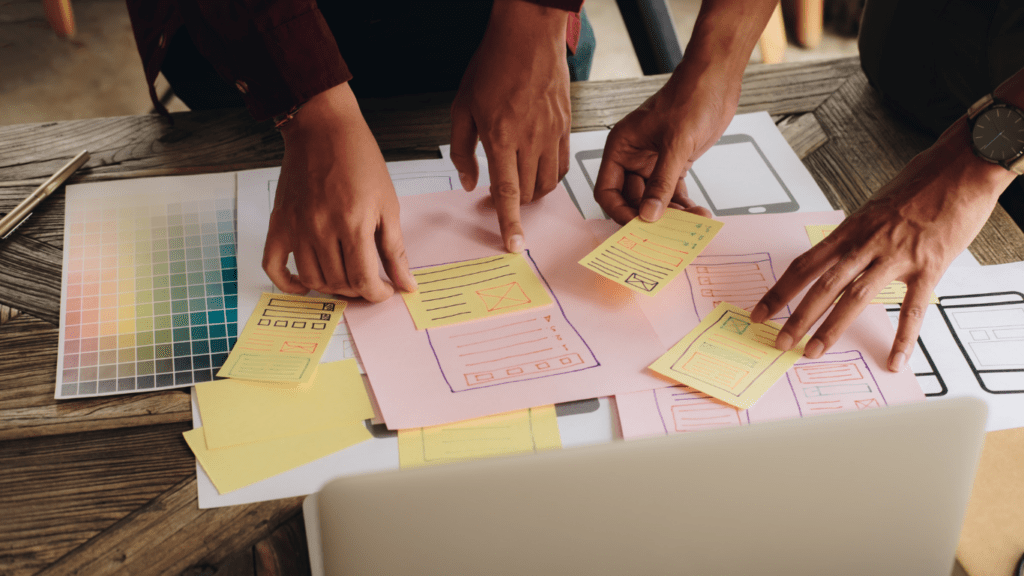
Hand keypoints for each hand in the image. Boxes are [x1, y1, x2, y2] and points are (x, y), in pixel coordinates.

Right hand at [262, 82, 416, 301]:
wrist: (322, 128)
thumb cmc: (360, 161)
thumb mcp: (388, 204)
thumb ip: (395, 249)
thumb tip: (406, 284)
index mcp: (353, 224)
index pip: (363, 280)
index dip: (377, 294)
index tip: (384, 291)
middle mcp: (321, 229)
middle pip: (339, 282)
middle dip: (358, 290)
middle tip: (368, 282)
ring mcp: (296, 227)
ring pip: (312, 279)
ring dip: (331, 287)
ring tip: (345, 279)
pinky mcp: (278, 223)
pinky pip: (274, 266)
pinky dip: (289, 283)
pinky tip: (306, 285)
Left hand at [450, 0, 570, 252]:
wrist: (528, 34)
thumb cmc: (493, 65)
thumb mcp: (462, 106)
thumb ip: (463, 150)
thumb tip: (468, 183)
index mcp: (501, 136)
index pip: (507, 192)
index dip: (509, 223)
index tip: (514, 246)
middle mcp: (530, 139)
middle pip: (528, 192)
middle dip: (514, 205)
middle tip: (500, 197)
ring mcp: (552, 133)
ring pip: (547, 183)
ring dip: (532, 192)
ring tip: (518, 182)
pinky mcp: (566, 126)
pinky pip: (562, 165)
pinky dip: (550, 177)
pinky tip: (537, 169)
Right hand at [594, 57, 740, 223]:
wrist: (716, 82)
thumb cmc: (689, 99)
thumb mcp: (675, 144)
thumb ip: (661, 183)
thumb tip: (649, 216)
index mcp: (620, 148)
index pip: (607, 191)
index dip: (619, 211)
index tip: (638, 226)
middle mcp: (633, 158)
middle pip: (631, 200)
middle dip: (649, 216)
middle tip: (667, 232)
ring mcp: (653, 162)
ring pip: (654, 199)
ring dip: (671, 214)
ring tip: (690, 222)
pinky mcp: (673, 164)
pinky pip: (672, 192)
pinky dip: (683, 205)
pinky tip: (697, 213)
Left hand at [750, 119, 1014, 370]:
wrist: (965, 165)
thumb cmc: (923, 181)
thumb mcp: (876, 205)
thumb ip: (859, 233)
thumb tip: (843, 253)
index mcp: (852, 229)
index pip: (805, 264)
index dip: (780, 290)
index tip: (761, 311)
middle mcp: (867, 243)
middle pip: (822, 285)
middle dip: (797, 316)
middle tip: (780, 342)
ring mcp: (897, 256)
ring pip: (855, 297)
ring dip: (831, 327)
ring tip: (814, 351)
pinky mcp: (929, 266)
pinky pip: (913, 308)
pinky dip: (903, 337)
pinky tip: (894, 357)